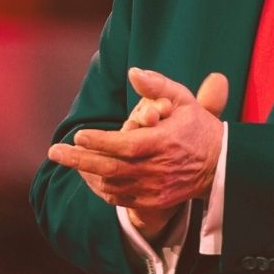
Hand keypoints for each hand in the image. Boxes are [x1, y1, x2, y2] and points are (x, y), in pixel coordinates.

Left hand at [48, 69, 227, 233]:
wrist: (219, 166)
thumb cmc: (197, 127)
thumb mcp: (183, 100)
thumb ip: (157, 85)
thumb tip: (133, 72)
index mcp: (162, 143)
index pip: (124, 145)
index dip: (99, 141)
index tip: (78, 135)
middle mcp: (156, 169)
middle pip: (110, 168)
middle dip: (78, 160)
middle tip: (54, 152)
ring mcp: (153, 188)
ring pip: (111, 185)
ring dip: (86, 173)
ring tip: (68, 160)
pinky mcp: (152, 201)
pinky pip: (119, 199)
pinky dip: (100, 188)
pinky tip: (88, 176)